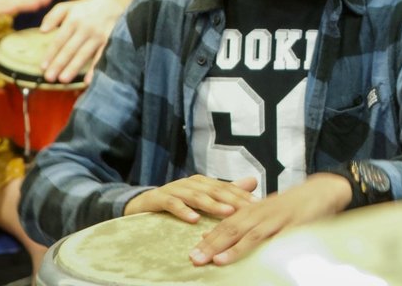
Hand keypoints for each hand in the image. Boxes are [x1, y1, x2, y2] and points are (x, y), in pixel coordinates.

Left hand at [36, 0, 123, 81]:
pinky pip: (101, 56)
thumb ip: (53, 16)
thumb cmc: (84, 9)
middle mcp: (86, 28)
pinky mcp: (110, 40)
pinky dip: (95, 69)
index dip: (51, 54)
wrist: (111, 4)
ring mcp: (98, 35)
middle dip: (59, 64)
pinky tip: (88, 80)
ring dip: (73, 68)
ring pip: (84, 54)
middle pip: (70, 49)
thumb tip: (42, 31)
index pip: (59, 40)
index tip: (43, 67)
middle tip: (49, 78)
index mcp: (73, 19)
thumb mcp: (68, 7)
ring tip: (63, 80)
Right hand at [124, 175, 258, 221]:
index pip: (227, 188)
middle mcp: (191, 183)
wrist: (143, 202)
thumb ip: (227, 190)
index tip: (258, 204)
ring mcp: (175, 189)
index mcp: (203, 182)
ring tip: (227, 212)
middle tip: (249, 208)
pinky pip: (173, 204)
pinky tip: (194, 219)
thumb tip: (253, 181)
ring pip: (197, 196)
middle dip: (233, 198)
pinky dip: (184, 211)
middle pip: (215, 190)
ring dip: (213, 204)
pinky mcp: (160, 198)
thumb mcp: (202, 197)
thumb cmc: (177, 201)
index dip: (242, 195)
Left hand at [190, 173, 350, 265]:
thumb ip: (244, 220)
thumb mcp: (265, 208)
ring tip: (217, 260)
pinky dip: (267, 247)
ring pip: (252, 234)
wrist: (321, 191)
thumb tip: (216, 233)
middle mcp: (262, 212)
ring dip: (234, 248)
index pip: (226, 223)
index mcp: (253, 208)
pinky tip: (258, 257)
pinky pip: (280, 238)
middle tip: (195, 259)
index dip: (209, 237)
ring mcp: (278, 219)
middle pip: (233, 229)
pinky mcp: (295, 225)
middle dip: (213, 245)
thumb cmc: (291, 204)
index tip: (193, 250)